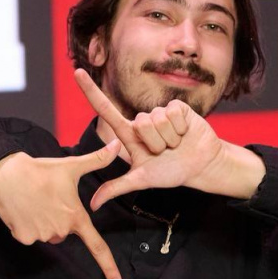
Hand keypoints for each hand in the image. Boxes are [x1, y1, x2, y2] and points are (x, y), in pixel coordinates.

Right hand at [0, 139, 122, 278]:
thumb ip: (97, 160)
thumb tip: (116, 145)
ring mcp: (41, 235)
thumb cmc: (41, 170)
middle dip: (59, 219)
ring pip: (47, 233)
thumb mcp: (71, 165)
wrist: (6, 173)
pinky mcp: (24, 237)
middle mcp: (60, 230)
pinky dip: (27, 225)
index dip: (108, 266)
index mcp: (75, 216)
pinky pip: (30, 235)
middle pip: (65, 232)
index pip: (97, 246)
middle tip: (49, 199)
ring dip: (43, 221)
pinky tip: (23, 209)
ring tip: (35, 201)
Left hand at [73, 69, 265, 208]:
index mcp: (129, 134)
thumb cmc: (170, 172)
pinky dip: (180, 128)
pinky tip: (184, 133)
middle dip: (156, 143)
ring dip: (169, 137)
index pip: (105, 109)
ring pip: (157, 120)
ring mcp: (159, 112)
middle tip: (164, 151)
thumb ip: (116, 188)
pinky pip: (173, 113)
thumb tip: (92, 205)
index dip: (91, 91)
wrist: (200, 166)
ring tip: (175, 144)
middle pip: (140, 124)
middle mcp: (142, 121)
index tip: (77, 72)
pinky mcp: (177, 107)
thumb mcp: (141, 180)